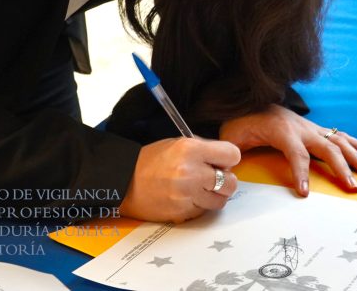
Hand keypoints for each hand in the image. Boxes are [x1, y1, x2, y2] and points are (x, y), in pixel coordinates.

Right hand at [118, 137, 239, 222]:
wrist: (124, 182)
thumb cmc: (151, 161)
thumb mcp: (179, 143)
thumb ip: (205, 150)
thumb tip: (227, 160)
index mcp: (191, 150)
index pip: (232, 155)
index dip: (229, 158)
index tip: (223, 161)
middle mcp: (191, 172)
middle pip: (231, 182)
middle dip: (225, 180)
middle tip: (213, 177)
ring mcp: (187, 195)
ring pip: (220, 200)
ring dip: (214, 195)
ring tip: (200, 189)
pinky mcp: (182, 212)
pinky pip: (204, 211)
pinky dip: (200, 205)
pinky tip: (188, 197)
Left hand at [219, 104, 356, 196]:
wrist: (250, 97)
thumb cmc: (240, 120)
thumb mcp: (230, 136)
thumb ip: (231, 153)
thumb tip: (226, 173)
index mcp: (281, 130)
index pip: (296, 153)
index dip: (301, 172)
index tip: (306, 192)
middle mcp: (301, 127)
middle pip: (326, 147)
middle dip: (340, 167)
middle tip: (351, 187)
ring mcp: (311, 127)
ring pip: (338, 141)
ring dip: (355, 157)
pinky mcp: (316, 129)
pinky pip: (340, 135)